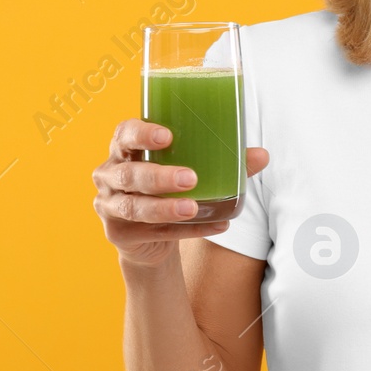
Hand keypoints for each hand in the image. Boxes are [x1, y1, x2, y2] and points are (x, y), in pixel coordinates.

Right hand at [92, 118, 269, 267]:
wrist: (147, 237)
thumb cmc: (167, 189)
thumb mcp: (189, 169)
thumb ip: (223, 161)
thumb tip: (262, 155)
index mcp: (124, 149)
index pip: (124, 133)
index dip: (141, 133)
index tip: (166, 136)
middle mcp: (109, 175)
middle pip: (129, 173)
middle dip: (159, 176)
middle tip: (190, 178)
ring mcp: (110, 205)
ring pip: (135, 207)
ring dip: (165, 208)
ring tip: (193, 208)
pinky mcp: (118, 233)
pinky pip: (152, 232)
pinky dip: (184, 230)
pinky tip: (212, 226)